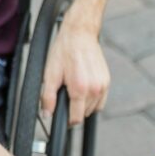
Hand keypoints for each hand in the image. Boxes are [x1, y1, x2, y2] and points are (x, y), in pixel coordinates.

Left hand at [41, 6, 108, 125]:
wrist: (79, 35)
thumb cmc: (63, 52)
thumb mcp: (50, 74)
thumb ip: (48, 97)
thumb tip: (47, 115)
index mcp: (80, 89)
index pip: (77, 118)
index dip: (67, 120)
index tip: (62, 117)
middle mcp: (95, 89)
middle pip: (84, 113)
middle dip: (74, 109)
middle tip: (64, 95)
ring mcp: (103, 85)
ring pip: (93, 107)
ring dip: (83, 104)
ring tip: (73, 90)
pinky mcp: (107, 80)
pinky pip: (101, 99)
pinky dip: (92, 98)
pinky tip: (83, 88)